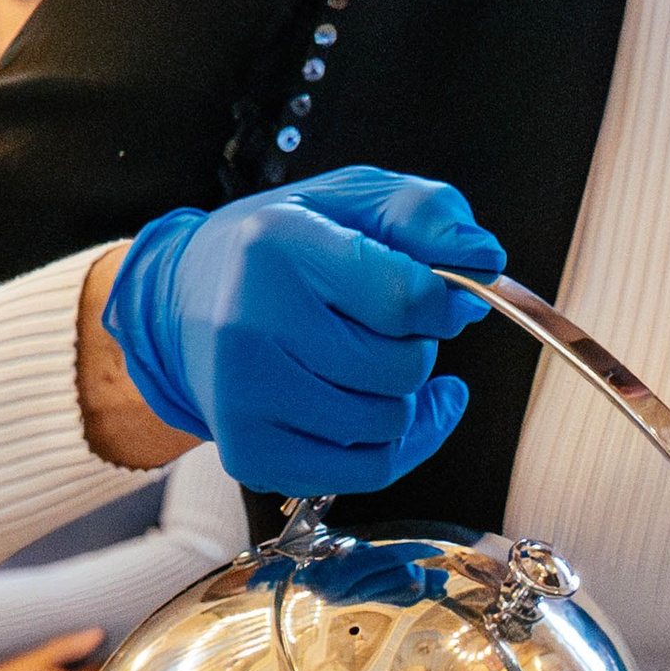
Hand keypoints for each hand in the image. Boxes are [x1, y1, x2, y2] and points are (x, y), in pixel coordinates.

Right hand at [102, 167, 504, 495]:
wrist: (183, 304)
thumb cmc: (280, 250)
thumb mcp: (351, 201)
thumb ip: (428, 214)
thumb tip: (485, 260)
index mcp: (278, 247)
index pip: (408, 297)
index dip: (441, 301)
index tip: (430, 295)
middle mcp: (251, 325)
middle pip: (402, 367)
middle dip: (414, 346)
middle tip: (376, 325)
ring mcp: (246, 398)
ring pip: (390, 421)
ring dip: (399, 395)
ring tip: (360, 361)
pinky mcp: (250, 454)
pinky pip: (369, 469)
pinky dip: (392, 443)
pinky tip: (379, 409)